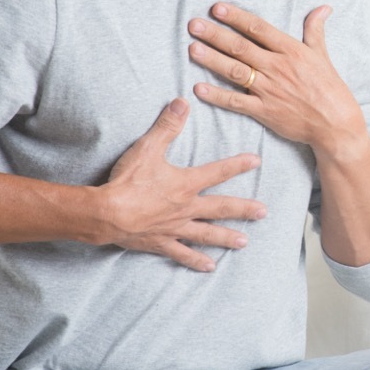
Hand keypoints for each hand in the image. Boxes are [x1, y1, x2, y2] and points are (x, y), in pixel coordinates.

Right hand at [100, 97, 265, 271]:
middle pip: (221, 208)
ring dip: (227, 237)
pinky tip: (209, 267)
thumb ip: (167, 126)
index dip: (238, 165)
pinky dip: (196, 261)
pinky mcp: (161, 243)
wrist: (106, 213)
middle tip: (263, 213)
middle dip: (243, 209)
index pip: (218, 172)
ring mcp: (175, 227)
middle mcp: (186, 208)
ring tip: (245, 243)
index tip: (257, 162)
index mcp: (186, 184)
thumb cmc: (127, 180)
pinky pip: (183, 254)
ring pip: (207, 234)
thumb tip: (182, 102)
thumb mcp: (148, 148)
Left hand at [187, 3, 365, 155]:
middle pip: (241, 47)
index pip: (259, 29)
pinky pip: (236, 102)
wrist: (335, 124)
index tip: (217, 8)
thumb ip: (315, 30)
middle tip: (193, 24)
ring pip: (235, 71)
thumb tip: (323, 7)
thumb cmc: (330, 89)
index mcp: (292, 51)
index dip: (237, 17)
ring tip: (192, 49)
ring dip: (212, 59)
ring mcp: (270, 90)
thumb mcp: (323, 55)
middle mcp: (278, 68)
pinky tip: (199, 88)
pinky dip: (217, 95)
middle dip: (215, 34)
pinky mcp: (264, 111)